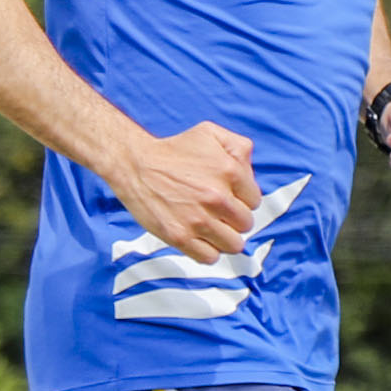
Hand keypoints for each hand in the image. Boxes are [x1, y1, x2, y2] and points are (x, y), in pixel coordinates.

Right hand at [114, 120, 262, 257]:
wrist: (136, 165)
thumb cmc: (173, 150)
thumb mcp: (210, 133)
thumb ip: (239, 147)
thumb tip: (251, 173)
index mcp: (230, 172)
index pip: (254, 201)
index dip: (242, 200)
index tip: (228, 197)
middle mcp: (217, 198)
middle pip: (246, 225)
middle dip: (234, 219)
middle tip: (218, 212)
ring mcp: (199, 220)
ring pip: (233, 245)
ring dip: (224, 238)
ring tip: (211, 228)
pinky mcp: (180, 237)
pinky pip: (210, 257)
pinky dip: (207, 250)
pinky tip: (199, 238)